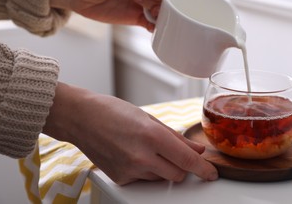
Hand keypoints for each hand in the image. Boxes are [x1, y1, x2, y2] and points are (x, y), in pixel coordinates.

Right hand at [43, 82, 217, 184]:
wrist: (80, 118)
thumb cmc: (112, 111)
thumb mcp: (148, 118)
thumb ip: (175, 137)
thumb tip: (196, 150)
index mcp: (152, 136)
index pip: (187, 160)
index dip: (204, 169)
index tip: (211, 174)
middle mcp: (142, 156)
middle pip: (178, 175)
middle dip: (182, 167)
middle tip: (173, 153)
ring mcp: (129, 170)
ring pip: (161, 178)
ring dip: (162, 168)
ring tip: (145, 148)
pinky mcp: (120, 178)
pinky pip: (143, 179)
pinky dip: (144, 170)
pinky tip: (132, 154)